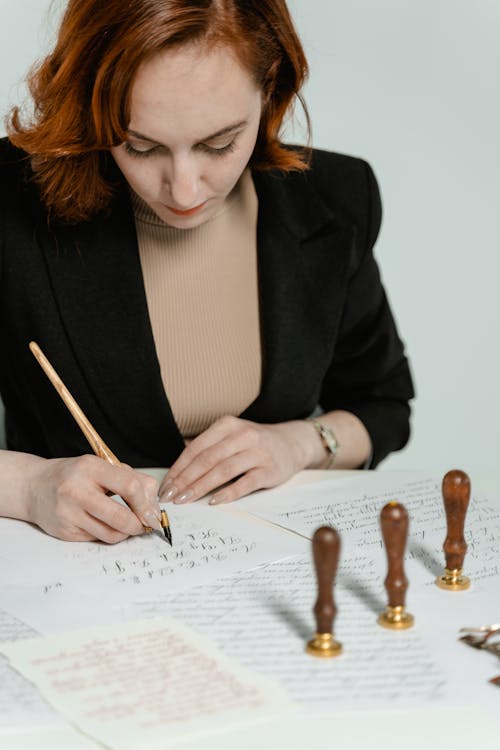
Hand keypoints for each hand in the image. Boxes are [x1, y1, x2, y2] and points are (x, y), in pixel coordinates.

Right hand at [26, 455, 160, 542]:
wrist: (34, 486)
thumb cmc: (74, 475)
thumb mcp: (101, 466)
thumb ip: (131, 479)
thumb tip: (154, 505)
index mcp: (91, 468)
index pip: (130, 487)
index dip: (147, 504)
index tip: (153, 513)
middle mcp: (77, 490)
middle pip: (121, 517)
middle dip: (139, 525)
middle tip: (145, 525)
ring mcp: (68, 513)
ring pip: (111, 534)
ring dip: (126, 533)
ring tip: (127, 524)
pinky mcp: (64, 532)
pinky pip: (97, 539)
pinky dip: (107, 534)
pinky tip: (103, 523)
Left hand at [159, 416, 317, 505]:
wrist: (291, 443)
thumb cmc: (254, 444)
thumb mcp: (231, 437)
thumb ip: (209, 450)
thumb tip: (178, 475)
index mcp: (227, 425)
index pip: (196, 448)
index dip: (178, 468)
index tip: (166, 486)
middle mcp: (242, 435)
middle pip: (207, 459)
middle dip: (185, 480)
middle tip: (170, 497)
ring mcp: (257, 452)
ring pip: (223, 470)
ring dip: (201, 487)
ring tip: (185, 500)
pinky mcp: (269, 469)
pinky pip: (245, 482)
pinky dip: (228, 493)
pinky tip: (214, 501)